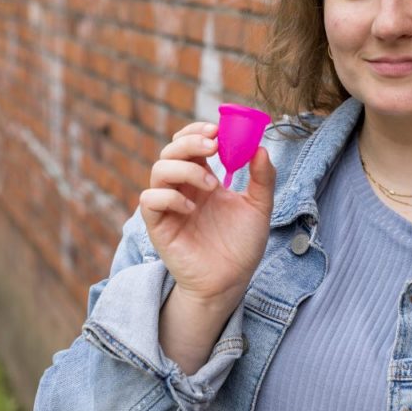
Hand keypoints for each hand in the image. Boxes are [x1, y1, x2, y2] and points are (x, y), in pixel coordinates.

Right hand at [141, 121, 275, 311]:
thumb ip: (262, 178)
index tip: (218, 129)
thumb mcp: (259, 207)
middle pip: (170, 150)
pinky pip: (149, 200)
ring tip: (212, 186)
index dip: (198, 130)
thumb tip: (261, 147)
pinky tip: (192, 208)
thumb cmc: (242, 244)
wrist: (231, 281)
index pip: (189, 143)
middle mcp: (182, 188)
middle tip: (213, 146)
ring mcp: (169, 205)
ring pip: (158, 170)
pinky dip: (170, 196)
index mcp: (202, 178)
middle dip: (190, 142)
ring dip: (185, 169)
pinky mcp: (158, 226)